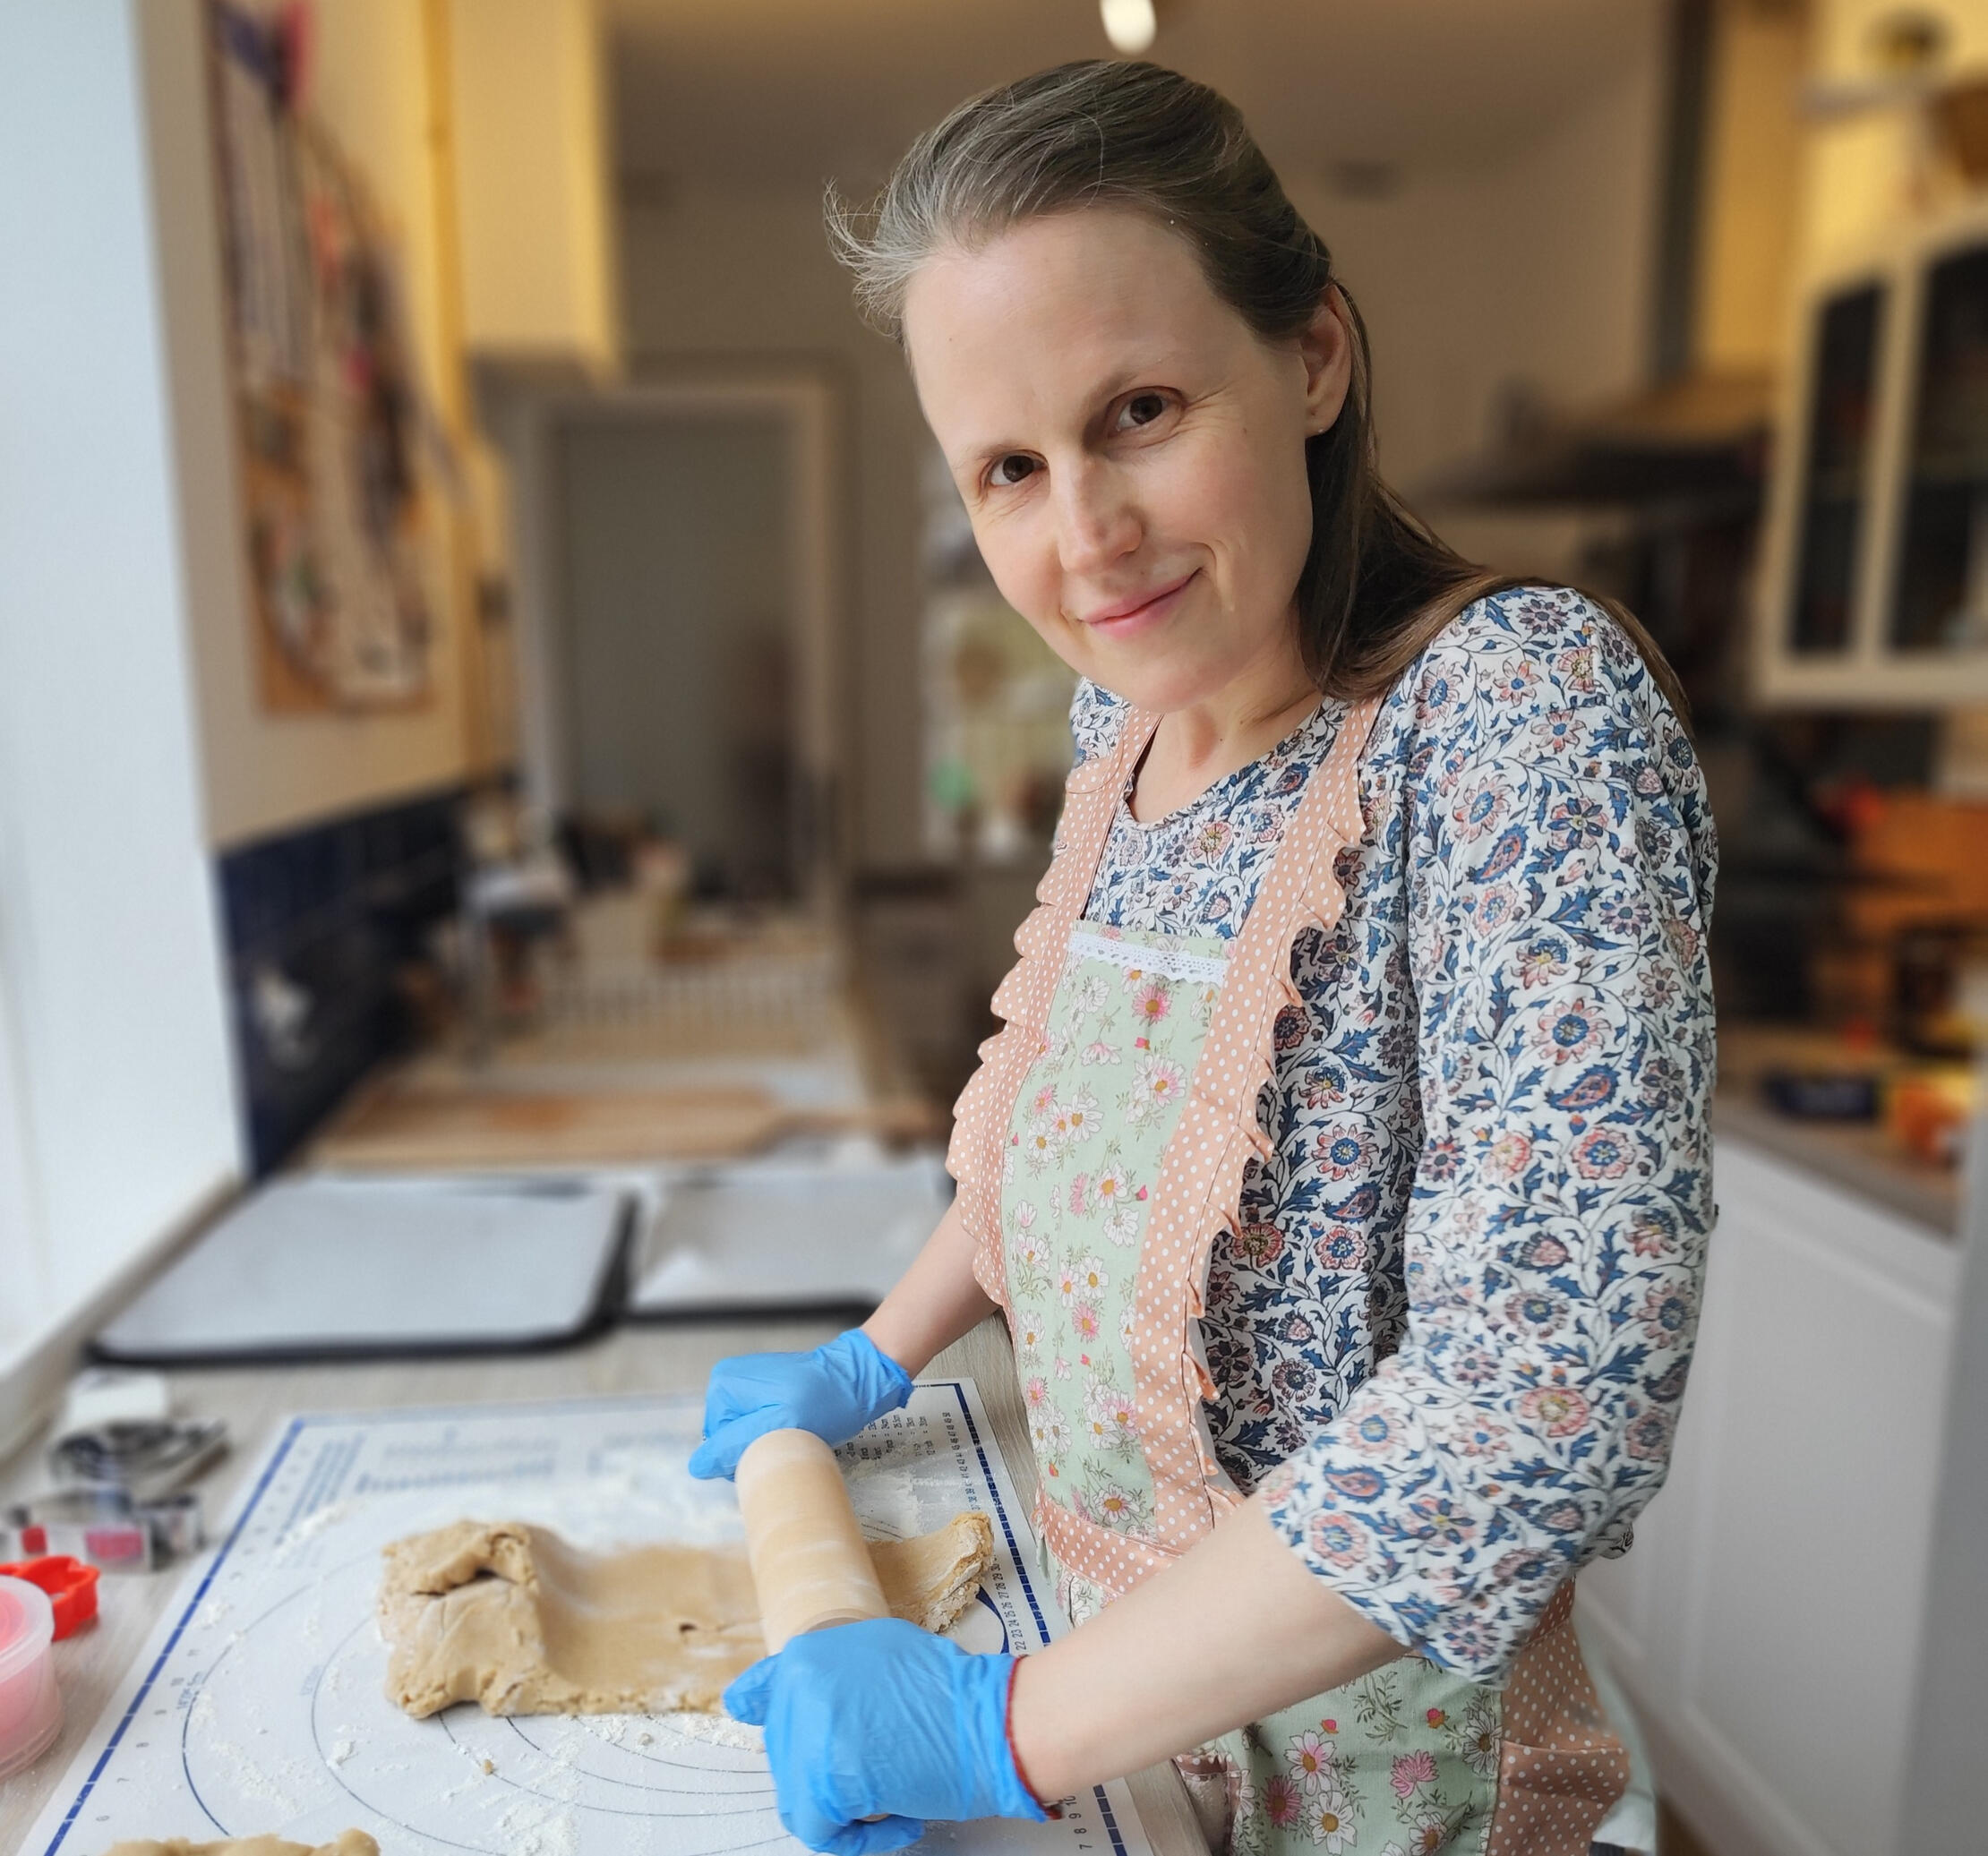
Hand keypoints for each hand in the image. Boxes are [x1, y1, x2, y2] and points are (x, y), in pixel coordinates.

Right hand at [687, 1329, 911, 1479]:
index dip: (746, 1455)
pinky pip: (755, 1425)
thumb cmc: (823, 1403)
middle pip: (728, 1440)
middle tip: (789, 1441)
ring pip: (742, 1435)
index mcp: (723, 1386)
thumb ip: (734, 1445)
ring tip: (795, 1433)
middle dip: (755, 1448)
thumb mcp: (776, 1428)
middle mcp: (726, 1381)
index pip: (717, 1445)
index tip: (778, 1446)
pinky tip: (795, 1427)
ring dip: (766, 1443)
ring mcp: (744, 1383)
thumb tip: (696, 1467)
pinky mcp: (762, 1390)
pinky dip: (773, 1433)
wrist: (858, 1378)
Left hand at [725, 1619, 1046, 1853]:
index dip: (768, 1725)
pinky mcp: (825, 1781)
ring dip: (840, 1812)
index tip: (784, 1742)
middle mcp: (797, 1689)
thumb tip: (808, 1703)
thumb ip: (832, 1675)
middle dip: (824, 1776)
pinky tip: (899, 1822)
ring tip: (889, 1803)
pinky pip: (822, 1833)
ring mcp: (807, 1734)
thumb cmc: (948, 1691)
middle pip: (785, 1758)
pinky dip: (858, 1840)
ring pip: (797, 1800)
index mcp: (805, 1657)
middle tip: (873, 1778)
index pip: (752, 1698)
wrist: (989, 1720)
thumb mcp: (877, 1651)